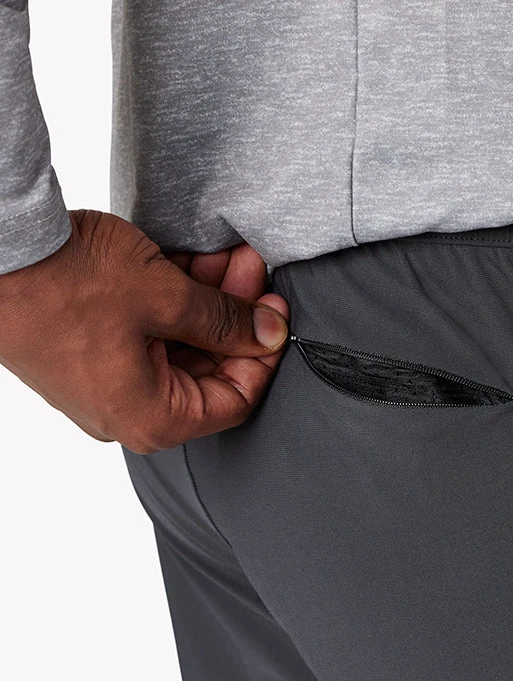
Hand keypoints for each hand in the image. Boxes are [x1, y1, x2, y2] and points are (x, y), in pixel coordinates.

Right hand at [0, 209, 290, 452]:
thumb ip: (225, 320)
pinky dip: (171, 304)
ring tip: (227, 257)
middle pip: (207, 372)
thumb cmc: (65, 284)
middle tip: (252, 272)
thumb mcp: (165, 296)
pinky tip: (189, 263)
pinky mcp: (87, 356)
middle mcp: (128, 414)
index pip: (236, 400)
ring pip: (178, 349)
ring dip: (207, 303)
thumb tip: (269, 333)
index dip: (263, 355)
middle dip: (235, 318)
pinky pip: (146, 336)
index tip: (275, 313)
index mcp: (153, 419)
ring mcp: (105, 387)